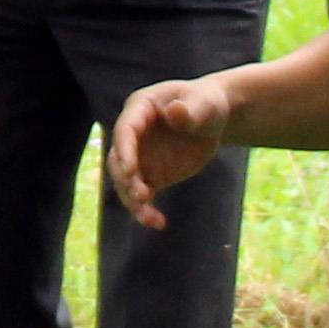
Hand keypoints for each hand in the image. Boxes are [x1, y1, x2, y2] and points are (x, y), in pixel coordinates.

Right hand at [107, 73, 230, 229]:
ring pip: (125, 183)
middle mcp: (132, 135)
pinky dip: (146, 211)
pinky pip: (141, 197)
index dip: (125, 150)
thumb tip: (174, 111)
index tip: (129, 170)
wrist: (210, 120)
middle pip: (118, 160)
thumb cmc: (207, 104)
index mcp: (140, 108)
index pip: (126, 130)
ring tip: (152, 219)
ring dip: (134, 202)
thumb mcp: (205, 105)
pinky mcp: (149, 176)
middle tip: (142, 196)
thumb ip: (190, 111)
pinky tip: (158, 223)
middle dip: (127, 180)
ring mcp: (139, 157)